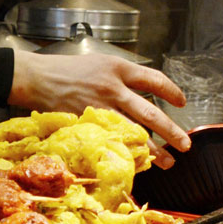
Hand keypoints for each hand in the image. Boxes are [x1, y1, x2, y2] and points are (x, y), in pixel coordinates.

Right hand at [8, 52, 191, 167]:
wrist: (36, 77)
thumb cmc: (66, 69)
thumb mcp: (99, 62)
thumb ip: (121, 76)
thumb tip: (143, 93)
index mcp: (117, 68)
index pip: (154, 80)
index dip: (171, 92)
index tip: (181, 102)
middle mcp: (112, 88)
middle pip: (150, 112)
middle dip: (171, 130)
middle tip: (185, 144)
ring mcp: (100, 108)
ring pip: (134, 132)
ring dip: (154, 149)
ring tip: (168, 161)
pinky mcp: (88, 124)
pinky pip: (113, 141)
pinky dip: (126, 152)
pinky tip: (136, 161)